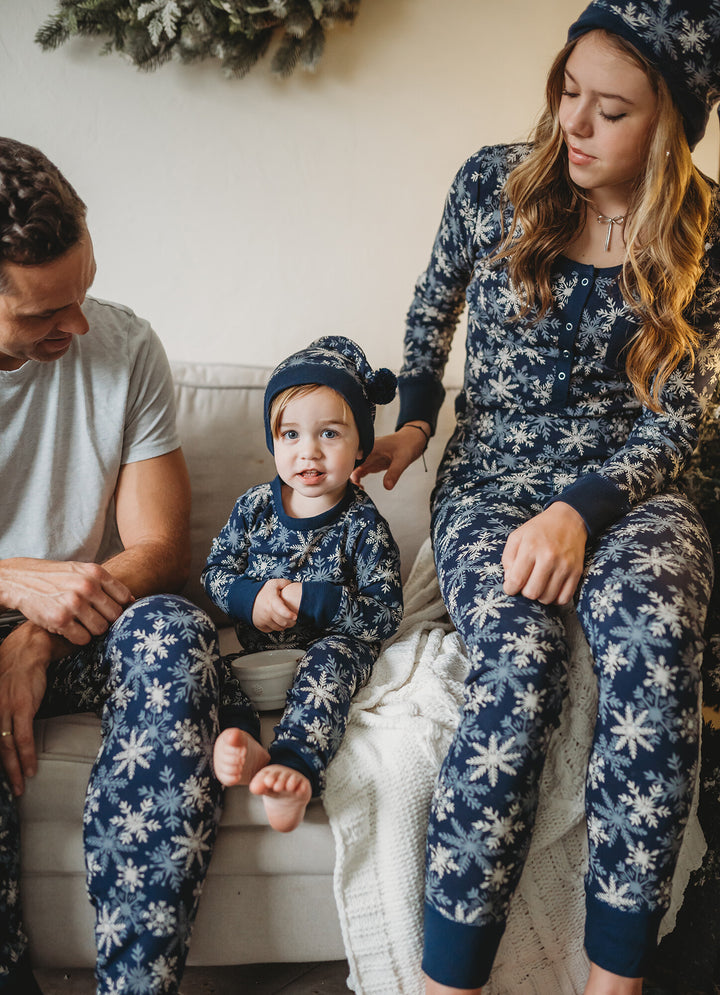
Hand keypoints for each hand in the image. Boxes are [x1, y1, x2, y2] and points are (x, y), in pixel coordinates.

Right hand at [0, 558, 132, 644]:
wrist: (21, 580)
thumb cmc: (56, 577)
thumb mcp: (82, 571)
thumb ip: (105, 583)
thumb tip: (133, 600)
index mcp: (95, 573)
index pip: (125, 597)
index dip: (122, 608)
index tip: (113, 612)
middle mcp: (87, 587)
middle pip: (115, 616)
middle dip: (108, 621)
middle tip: (95, 619)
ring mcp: (73, 603)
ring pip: (101, 629)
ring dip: (93, 631)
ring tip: (82, 624)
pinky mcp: (60, 620)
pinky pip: (84, 639)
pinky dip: (80, 638)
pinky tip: (71, 629)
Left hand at [0, 622, 63, 794]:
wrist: (30, 647)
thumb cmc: (18, 666)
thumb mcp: (2, 689)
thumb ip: (3, 708)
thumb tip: (9, 726)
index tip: (3, 774)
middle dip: (4, 770)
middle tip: (10, 788)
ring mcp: (5, 708)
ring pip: (6, 747)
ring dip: (14, 769)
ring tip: (20, 785)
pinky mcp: (22, 706)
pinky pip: (23, 737)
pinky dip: (26, 755)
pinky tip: (31, 768)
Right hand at [252, 579, 298, 631]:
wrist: (247, 598)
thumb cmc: (262, 592)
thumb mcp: (274, 583)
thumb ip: (285, 583)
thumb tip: (293, 586)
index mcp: (272, 601)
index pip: (282, 611)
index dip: (290, 615)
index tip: (295, 616)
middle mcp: (267, 612)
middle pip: (283, 622)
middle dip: (291, 622)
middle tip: (293, 618)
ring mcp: (263, 620)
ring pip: (278, 628)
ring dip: (284, 625)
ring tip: (286, 620)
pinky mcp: (260, 625)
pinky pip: (272, 630)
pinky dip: (276, 627)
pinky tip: (278, 621)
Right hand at [350, 422, 430, 490]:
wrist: (413, 439)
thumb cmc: (408, 443)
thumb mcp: (402, 459)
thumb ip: (394, 473)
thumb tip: (387, 486)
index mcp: (369, 447)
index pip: (350, 458)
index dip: (345, 469)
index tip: (349, 481)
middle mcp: (366, 452)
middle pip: (349, 465)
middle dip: (347, 477)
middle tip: (355, 489)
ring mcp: (368, 458)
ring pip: (353, 469)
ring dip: (353, 480)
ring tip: (358, 490)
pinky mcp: (372, 463)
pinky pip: (361, 472)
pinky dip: (358, 480)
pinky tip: (361, 487)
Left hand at [502, 502, 587, 605]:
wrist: (568, 520)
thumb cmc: (539, 529)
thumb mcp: (517, 536)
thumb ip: (507, 558)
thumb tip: (509, 581)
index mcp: (531, 548)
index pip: (517, 580)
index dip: (510, 588)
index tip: (510, 586)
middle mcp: (549, 558)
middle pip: (532, 592)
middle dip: (524, 592)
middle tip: (525, 583)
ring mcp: (565, 566)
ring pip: (547, 598)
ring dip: (539, 596)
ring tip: (538, 585)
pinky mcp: (576, 572)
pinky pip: (564, 598)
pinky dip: (555, 599)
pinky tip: (550, 589)